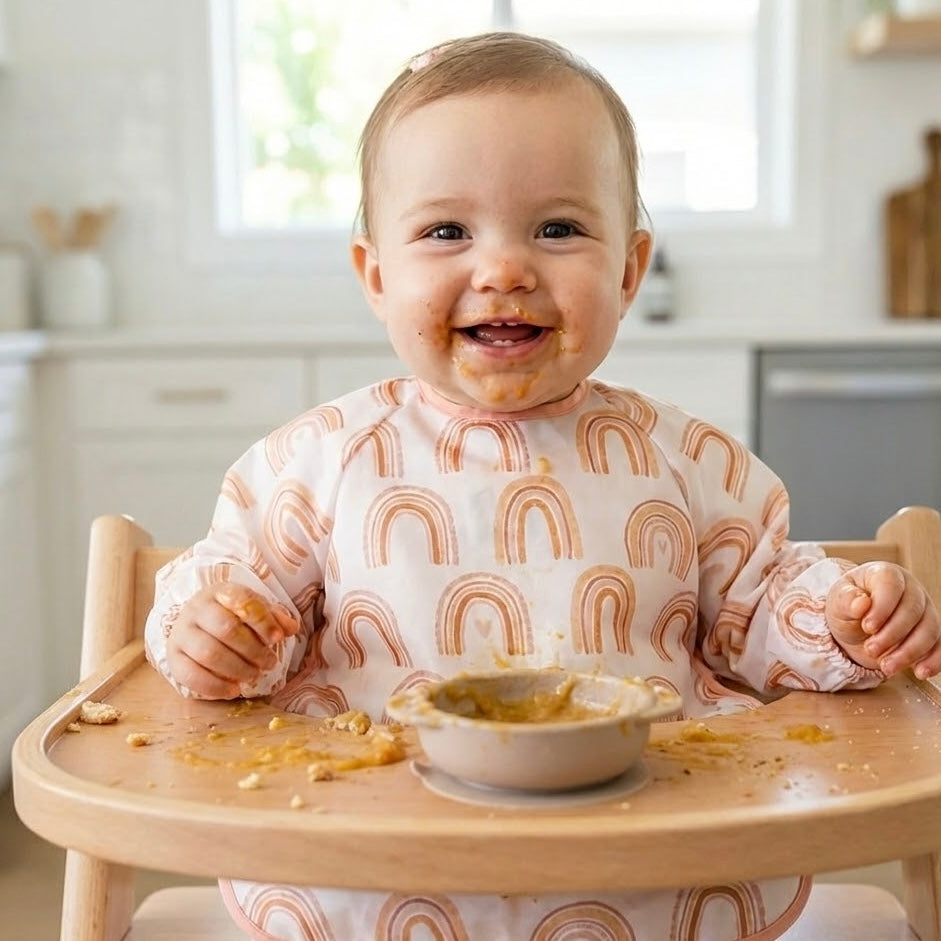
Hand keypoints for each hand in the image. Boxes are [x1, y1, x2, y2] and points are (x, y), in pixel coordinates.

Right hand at [165, 582, 298, 698]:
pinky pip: (191, 675)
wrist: (195, 625)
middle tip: (269, 663)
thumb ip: (274, 618)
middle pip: (226, 629)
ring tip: (254, 675)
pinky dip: (215, 686)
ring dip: (237, 669)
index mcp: (220, 593)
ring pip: (209, 653)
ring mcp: (181, 633)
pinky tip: (234, 690)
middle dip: (252, 650)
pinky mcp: (173, 658)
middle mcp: (197, 609)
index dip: (263, 621)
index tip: (278, 638)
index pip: (242, 601)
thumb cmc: (231, 618)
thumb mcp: (254, 612)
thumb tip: (291, 628)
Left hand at [825, 562, 940, 679]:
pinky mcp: (932, 632)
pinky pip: (940, 646)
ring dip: (909, 652)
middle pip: (912, 610)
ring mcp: (925, 610)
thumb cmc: (847, 607)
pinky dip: (934, 660)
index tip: (867, 627)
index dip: (882, 607)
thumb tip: (861, 603)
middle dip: (892, 634)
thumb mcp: (838, 602)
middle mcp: (911, 589)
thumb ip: (846, 600)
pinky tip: (920, 672)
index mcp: (885, 574)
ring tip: (886, 667)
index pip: (891, 585)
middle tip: (871, 649)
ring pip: (929, 630)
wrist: (855, 624)